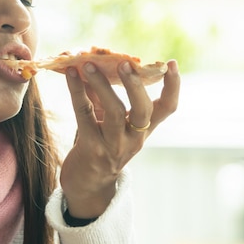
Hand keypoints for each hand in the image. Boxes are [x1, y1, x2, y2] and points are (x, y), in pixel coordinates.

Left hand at [60, 59, 179, 218]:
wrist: (86, 183)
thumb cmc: (99, 143)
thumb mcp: (108, 119)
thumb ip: (104, 93)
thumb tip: (94, 61)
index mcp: (144, 128)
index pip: (168, 107)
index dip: (173, 86)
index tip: (172, 63)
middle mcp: (135, 138)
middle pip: (144, 110)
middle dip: (135, 85)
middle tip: (125, 63)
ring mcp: (115, 145)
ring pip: (114, 111)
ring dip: (102, 84)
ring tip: (89, 65)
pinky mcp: (92, 149)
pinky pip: (85, 114)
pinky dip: (77, 91)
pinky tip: (71, 75)